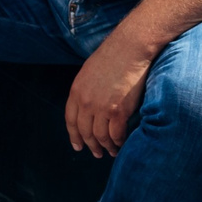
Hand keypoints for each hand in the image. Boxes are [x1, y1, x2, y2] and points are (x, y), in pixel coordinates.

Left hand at [65, 32, 154, 157]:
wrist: (130, 48)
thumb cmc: (114, 56)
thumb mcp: (89, 72)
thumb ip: (85, 90)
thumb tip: (88, 107)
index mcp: (76, 91)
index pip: (71, 121)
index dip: (74, 136)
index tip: (78, 146)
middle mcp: (86, 102)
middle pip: (85, 132)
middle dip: (91, 145)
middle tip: (96, 153)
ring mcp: (102, 108)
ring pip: (100, 137)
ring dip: (106, 147)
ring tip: (111, 152)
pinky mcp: (119, 111)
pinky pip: (116, 134)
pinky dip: (118, 142)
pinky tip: (121, 144)